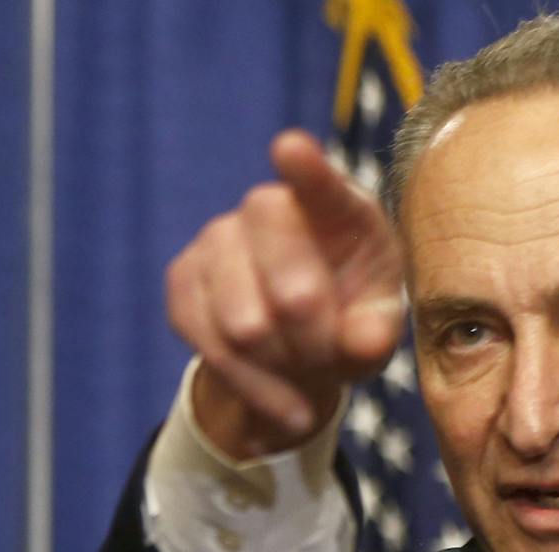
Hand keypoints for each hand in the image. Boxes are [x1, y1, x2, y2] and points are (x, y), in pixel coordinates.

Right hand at [166, 129, 404, 460]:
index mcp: (334, 208)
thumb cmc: (347, 320)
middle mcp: (268, 208)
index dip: (306, 169)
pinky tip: (277, 396)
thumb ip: (376, 333)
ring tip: (303, 376)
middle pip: (290, 290)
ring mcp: (216, 238)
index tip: (289, 149)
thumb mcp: (375, 328)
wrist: (292, 343)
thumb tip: (362, 346)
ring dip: (280, 369)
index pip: (320, 186)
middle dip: (314, 343)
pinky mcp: (182, 280)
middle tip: (329, 361)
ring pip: (244, 330)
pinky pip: (210, 349)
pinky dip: (251, 387)